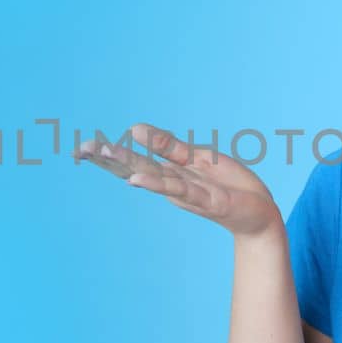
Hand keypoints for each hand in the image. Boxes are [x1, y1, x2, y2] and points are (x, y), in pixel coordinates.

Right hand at [73, 122, 282, 238]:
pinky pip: (181, 189)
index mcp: (170, 171)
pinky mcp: (208, 200)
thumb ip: (168, 146)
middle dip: (111, 159)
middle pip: (137, 168)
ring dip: (130, 167)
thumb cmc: (229, 185)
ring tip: (105, 155)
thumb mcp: (198, 158)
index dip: (108, 155)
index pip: (134, 161)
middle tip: (81, 149)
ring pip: (155, 178)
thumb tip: (135, 129)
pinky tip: (137, 180)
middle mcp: (173, 184)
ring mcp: (189, 193)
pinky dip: (159, 184)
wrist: (260, 213)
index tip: (80, 149)